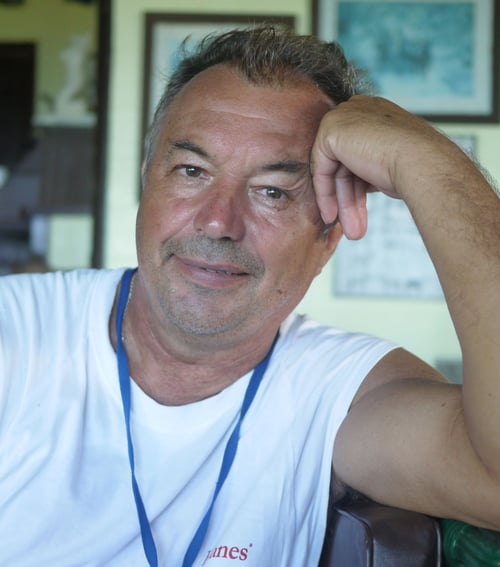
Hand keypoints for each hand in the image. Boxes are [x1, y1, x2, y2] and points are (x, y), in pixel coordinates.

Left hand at [311, 95, 447, 238]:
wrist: (424, 164)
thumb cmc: (418, 169)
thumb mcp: (389, 166)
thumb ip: (369, 168)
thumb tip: (357, 185)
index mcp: (376, 113)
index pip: (357, 153)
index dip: (356, 186)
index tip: (358, 211)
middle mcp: (360, 110)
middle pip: (344, 164)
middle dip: (348, 199)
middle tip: (354, 229)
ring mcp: (344, 117)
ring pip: (334, 170)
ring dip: (342, 203)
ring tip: (351, 231)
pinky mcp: (330, 130)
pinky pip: (320, 168)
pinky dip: (325, 193)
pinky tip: (331, 215)